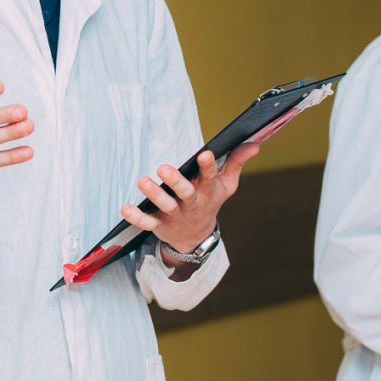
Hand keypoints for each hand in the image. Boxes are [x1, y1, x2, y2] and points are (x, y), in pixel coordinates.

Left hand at [121, 143, 261, 257]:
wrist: (196, 237)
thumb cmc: (210, 201)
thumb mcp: (226, 184)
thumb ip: (236, 163)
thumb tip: (254, 144)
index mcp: (207, 191)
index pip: (209, 176)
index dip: (207, 166)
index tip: (204, 154)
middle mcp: (191, 203)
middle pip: (185, 193)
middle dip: (175, 181)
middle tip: (164, 168)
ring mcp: (175, 215)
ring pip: (166, 206)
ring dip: (154, 195)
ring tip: (143, 181)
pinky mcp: (160, 225)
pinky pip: (147, 223)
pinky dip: (136, 217)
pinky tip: (125, 208)